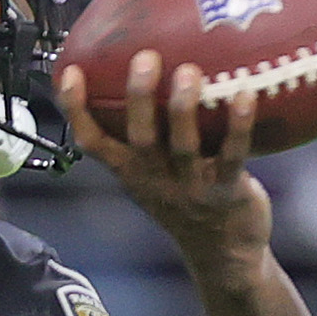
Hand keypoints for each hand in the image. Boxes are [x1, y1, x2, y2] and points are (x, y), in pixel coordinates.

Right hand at [57, 51, 268, 267]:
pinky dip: (239, 125)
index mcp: (131, 173)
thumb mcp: (155, 174)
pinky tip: (245, 95)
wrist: (223, 256)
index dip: (77, 110)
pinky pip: (232, 155)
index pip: (94, 142)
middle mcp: (154, 179)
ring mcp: (189, 187)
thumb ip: (150, 134)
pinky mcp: (225, 191)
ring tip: (188, 72)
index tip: (71, 73)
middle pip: (139, 138)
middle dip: (138, 99)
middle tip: (144, 59)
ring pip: (182, 146)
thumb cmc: (189, 201)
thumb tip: (156, 72)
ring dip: (183, 109)